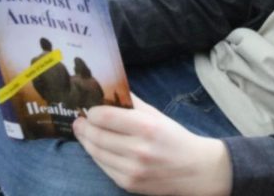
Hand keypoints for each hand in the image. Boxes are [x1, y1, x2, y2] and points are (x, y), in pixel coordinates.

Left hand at [73, 94, 232, 195]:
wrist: (194, 170)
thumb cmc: (174, 137)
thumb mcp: (157, 115)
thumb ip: (133, 103)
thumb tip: (110, 89)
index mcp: (147, 127)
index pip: (105, 117)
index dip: (92, 112)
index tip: (89, 109)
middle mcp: (138, 150)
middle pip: (97, 136)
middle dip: (84, 127)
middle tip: (79, 121)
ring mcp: (132, 170)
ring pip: (96, 153)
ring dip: (86, 141)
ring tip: (83, 132)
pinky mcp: (128, 183)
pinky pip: (103, 167)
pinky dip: (96, 156)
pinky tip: (95, 147)